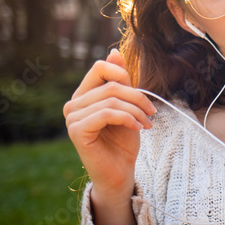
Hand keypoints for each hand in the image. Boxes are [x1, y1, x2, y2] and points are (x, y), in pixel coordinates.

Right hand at [63, 49, 156, 204]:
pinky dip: (128, 118)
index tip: (142, 96)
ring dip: (137, 111)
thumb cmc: (123, 141)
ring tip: (147, 124)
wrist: (119, 172)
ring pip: (112, 99)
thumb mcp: (127, 106)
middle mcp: (73, 104)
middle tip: (152, 113)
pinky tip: (138, 128)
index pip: (100, 67)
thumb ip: (120, 81)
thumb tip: (114, 52)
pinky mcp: (77, 131)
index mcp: (83, 95)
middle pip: (111, 84)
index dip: (124, 75)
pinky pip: (107, 113)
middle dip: (138, 97)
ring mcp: (72, 118)